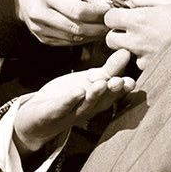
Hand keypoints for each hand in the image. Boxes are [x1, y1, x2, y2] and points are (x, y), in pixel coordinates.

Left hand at [13, 50, 136, 154]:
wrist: (38, 119)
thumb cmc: (68, 97)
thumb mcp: (90, 80)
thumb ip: (110, 68)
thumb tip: (127, 51)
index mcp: (99, 101)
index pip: (113, 95)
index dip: (123, 89)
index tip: (132, 82)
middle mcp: (88, 109)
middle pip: (102, 101)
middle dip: (112, 92)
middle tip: (120, 82)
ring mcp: (70, 113)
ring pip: (84, 105)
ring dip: (94, 96)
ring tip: (101, 84)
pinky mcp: (51, 114)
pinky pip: (61, 108)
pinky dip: (69, 100)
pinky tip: (77, 91)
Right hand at [14, 0, 111, 46]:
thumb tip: (110, 8)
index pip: (77, 10)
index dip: (97, 14)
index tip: (110, 11)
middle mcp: (39, 12)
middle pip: (76, 28)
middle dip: (99, 28)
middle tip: (112, 23)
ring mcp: (39, 28)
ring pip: (74, 39)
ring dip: (93, 36)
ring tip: (104, 27)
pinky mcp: (42, 38)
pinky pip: (68, 43)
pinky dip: (83, 39)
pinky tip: (92, 31)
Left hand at [104, 0, 170, 62]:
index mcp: (140, 20)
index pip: (109, 18)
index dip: (116, 15)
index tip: (126, 14)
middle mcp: (137, 41)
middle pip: (111, 39)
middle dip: (117, 34)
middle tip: (133, 29)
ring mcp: (144, 58)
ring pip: (125, 54)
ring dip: (131, 48)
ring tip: (150, 41)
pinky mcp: (153, 71)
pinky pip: (141, 65)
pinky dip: (146, 59)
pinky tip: (161, 52)